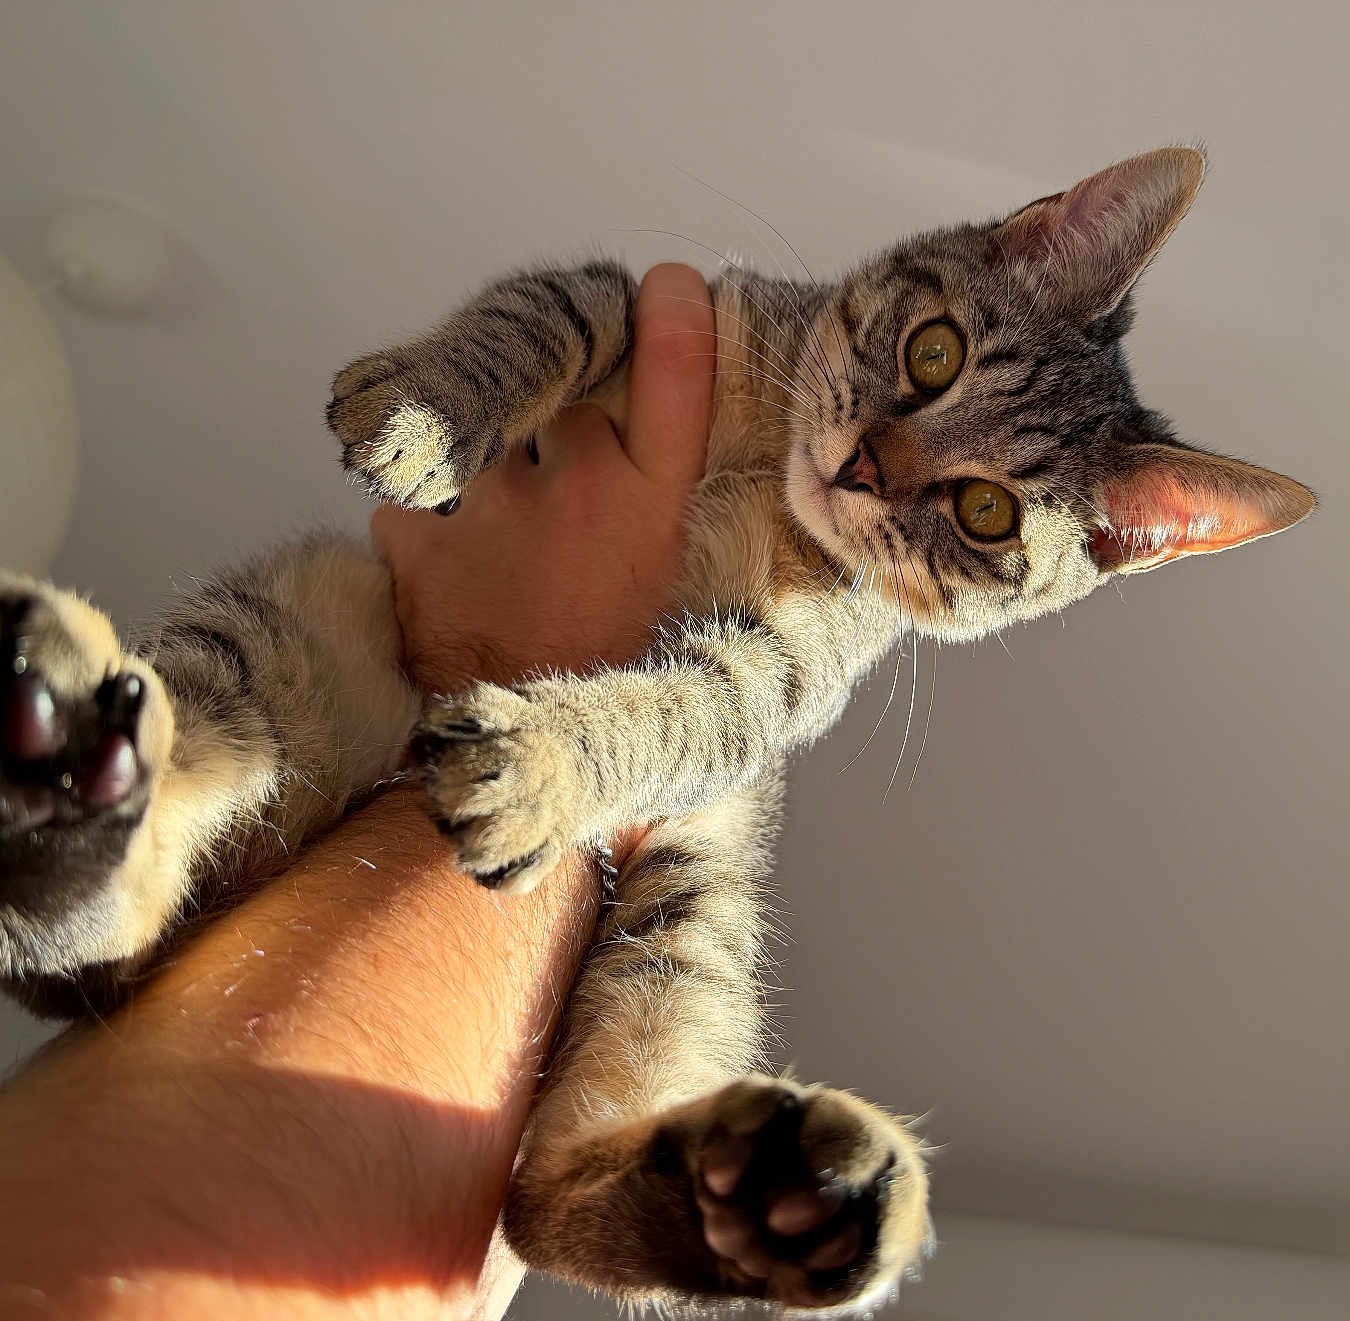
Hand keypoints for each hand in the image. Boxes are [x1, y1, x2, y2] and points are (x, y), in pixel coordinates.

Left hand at [370, 263, 714, 694]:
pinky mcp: (413, 526)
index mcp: (651, 508)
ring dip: (492, 456)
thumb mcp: (660, 572)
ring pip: (487, 426)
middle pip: (559, 383)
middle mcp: (576, 491)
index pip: (673, 375)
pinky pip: (428, 477)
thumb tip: (640, 385)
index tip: (664, 290)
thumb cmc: (596, 656)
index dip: (668, 316)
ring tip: (505, 533)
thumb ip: (653, 479)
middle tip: (558, 460)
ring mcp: (487, 503)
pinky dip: (438, 505)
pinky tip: (461, 557)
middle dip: (555, 401)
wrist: (507, 738)